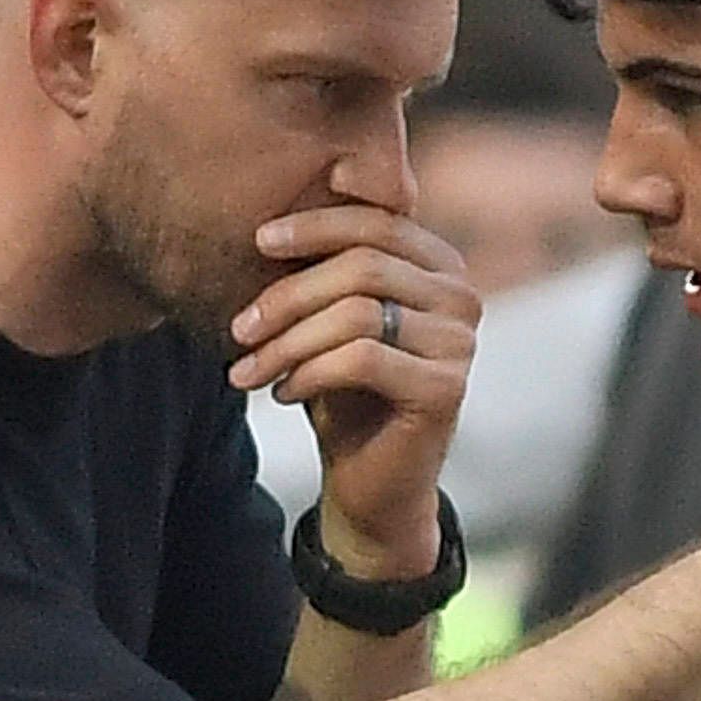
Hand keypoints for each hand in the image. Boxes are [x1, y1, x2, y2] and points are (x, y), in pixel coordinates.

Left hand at [230, 205, 479, 576]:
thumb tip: (267, 216)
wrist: (371, 484)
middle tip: (239, 329)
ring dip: (288, 342)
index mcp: (440, 265)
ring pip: (357, 313)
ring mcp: (460, 343)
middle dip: (289, 295)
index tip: (257, 240)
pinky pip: (361, 359)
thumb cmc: (345, 394)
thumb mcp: (329, 319)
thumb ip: (325, 268)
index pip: (378, 221)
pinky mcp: (445, 389)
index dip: (315, 225)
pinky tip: (281, 393)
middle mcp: (462, 296)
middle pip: (363, 265)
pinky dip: (309, 372)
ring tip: (247, 370)